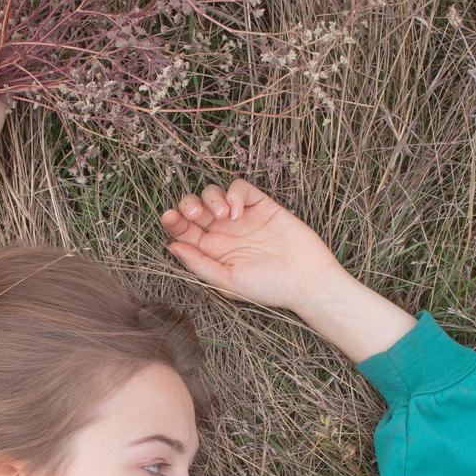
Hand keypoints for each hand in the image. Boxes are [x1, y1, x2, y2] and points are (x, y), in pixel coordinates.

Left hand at [160, 179, 344, 311]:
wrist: (305, 280)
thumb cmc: (267, 287)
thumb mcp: (227, 282)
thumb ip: (199, 264)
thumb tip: (172, 246)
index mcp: (211, 251)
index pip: (185, 230)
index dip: (173, 221)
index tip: (169, 217)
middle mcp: (223, 232)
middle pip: (195, 208)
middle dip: (188, 205)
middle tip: (195, 214)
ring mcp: (241, 217)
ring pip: (214, 193)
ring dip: (211, 198)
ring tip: (223, 216)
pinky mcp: (261, 205)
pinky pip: (239, 188)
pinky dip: (234, 194)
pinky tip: (238, 212)